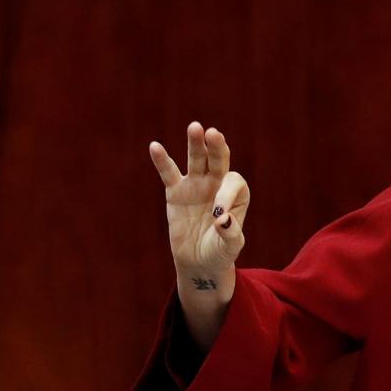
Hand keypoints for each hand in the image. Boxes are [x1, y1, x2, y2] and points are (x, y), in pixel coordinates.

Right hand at [148, 122, 249, 277]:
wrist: (199, 262)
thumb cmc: (219, 252)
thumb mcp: (229, 248)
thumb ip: (231, 234)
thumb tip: (222, 220)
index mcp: (236, 194)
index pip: (233, 183)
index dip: (226, 195)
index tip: (218, 215)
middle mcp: (217, 183)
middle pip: (218, 160)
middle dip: (217, 148)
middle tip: (213, 134)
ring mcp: (196, 184)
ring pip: (196, 159)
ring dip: (196, 144)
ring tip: (195, 127)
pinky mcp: (175, 191)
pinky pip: (169, 173)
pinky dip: (162, 161)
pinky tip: (154, 146)